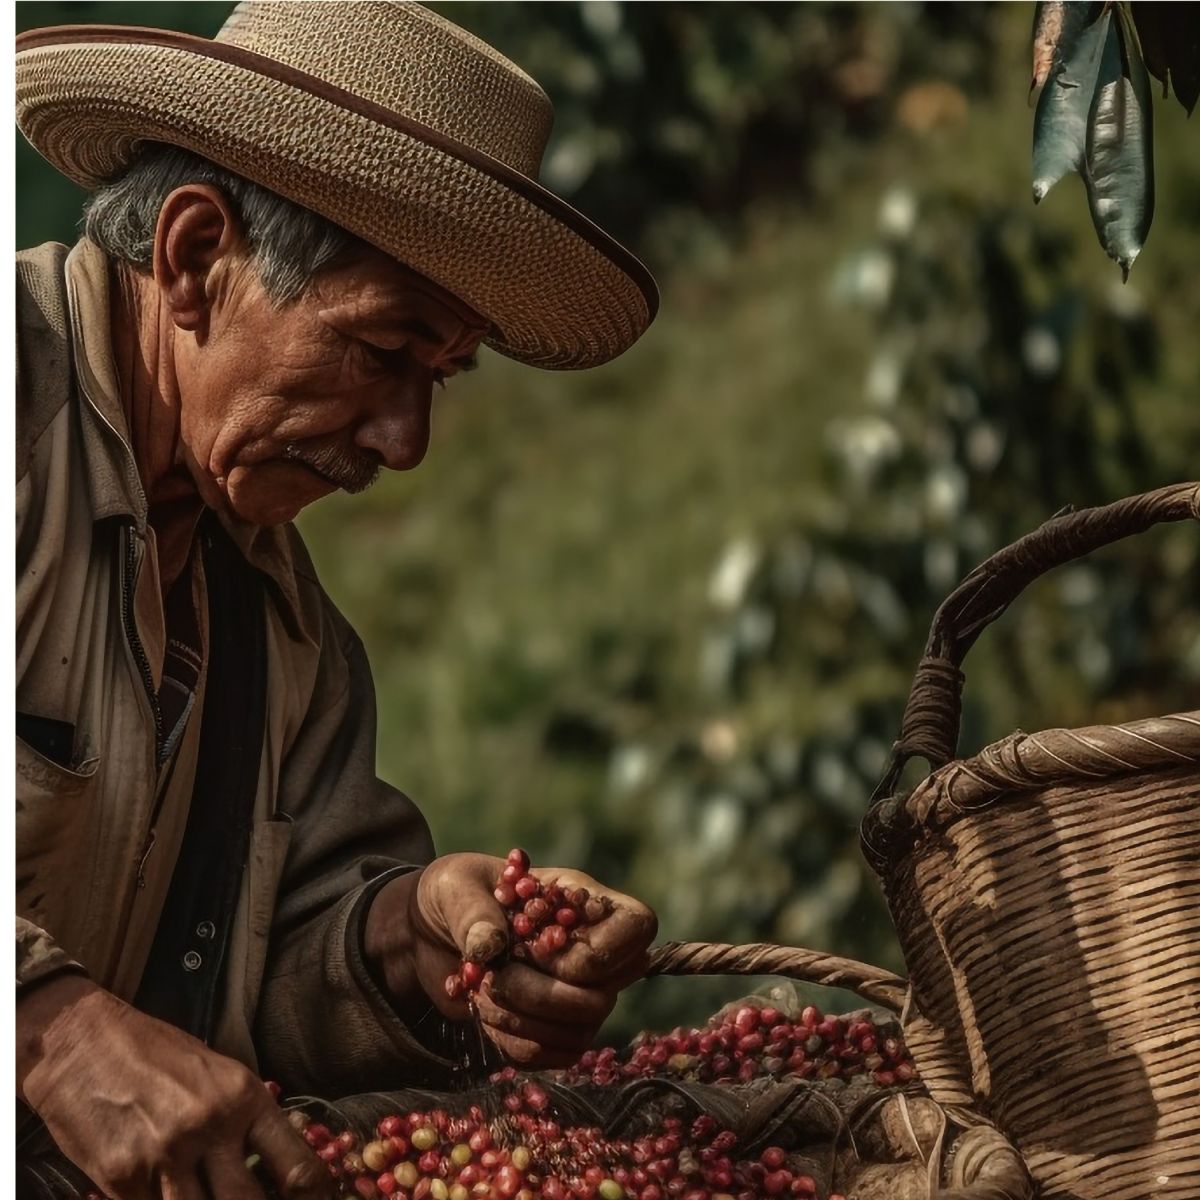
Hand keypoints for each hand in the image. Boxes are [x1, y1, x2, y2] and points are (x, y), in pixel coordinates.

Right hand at [17, 975, 329, 1199]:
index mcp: (243, 1097)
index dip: (314, 1195)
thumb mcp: (215, 1074)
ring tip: (206, 1194)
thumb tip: (273, 1165)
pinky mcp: (121, 1178)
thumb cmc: (153, 1053)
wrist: (80, 1042)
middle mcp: (210, 1127)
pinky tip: (164, 1193)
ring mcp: (164, 1156)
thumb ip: (244, 1120)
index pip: (296, 1164)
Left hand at [365, 854, 656, 1066]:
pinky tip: (485, 1010)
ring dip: (521, 1017)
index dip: (599, 953)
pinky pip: (550, 1056)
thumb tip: (490, 948)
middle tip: (496, 973)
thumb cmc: (453, 895)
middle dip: (540, 993)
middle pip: (604, 995)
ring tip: (482, 987)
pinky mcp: (553, 1030)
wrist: (430, 935)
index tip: (542, 949)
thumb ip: (472, 912)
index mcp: (583, 901)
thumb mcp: (453, 886)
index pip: (639, 927)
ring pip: (579, 1032)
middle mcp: (594, 950)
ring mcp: (579, 994)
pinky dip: (510, 1040)